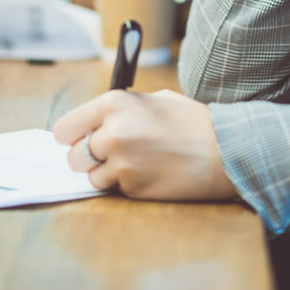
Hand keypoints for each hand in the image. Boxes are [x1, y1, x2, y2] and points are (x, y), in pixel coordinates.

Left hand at [53, 88, 237, 201]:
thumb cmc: (192, 121)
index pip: (64, 130)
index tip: (81, 139)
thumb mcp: (155, 100)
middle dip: (89, 158)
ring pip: (93, 177)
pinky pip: (116, 189)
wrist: (225, 149)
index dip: (73, 137)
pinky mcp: (134, 188)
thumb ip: (120, 109)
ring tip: (138, 162)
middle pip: (74, 157)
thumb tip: (92, 124)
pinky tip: (152, 172)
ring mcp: (123, 163)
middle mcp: (113, 133)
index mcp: (114, 104)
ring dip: (109, 173)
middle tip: (113, 153)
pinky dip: (129, 184)